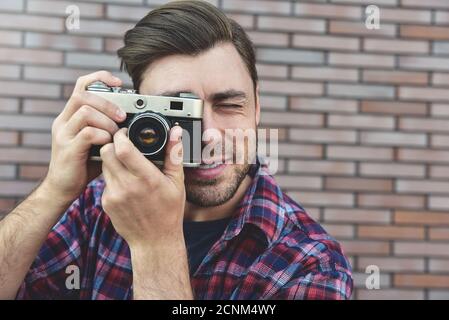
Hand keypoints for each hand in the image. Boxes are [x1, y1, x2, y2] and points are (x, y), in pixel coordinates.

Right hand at [44, 71, 125, 202]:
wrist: (63, 188)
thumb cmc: (84, 164)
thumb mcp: (96, 141)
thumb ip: (107, 128)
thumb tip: (132, 119)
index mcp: (70, 115)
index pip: (81, 85)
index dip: (100, 78)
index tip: (118, 83)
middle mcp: (63, 121)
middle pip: (83, 95)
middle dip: (108, 102)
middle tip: (123, 116)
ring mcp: (63, 134)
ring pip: (85, 111)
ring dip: (107, 120)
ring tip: (116, 133)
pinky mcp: (68, 149)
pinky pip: (88, 133)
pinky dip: (103, 135)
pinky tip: (108, 144)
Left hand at [100, 126, 184, 247]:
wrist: (154, 241)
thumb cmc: (169, 211)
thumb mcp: (176, 182)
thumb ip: (174, 155)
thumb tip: (175, 132)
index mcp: (146, 178)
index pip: (122, 148)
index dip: (121, 136)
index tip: (126, 133)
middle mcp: (127, 186)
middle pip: (106, 152)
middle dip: (113, 145)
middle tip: (123, 145)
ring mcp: (114, 195)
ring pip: (104, 165)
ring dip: (112, 160)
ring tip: (127, 165)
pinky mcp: (106, 203)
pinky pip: (105, 182)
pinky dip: (113, 177)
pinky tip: (126, 184)